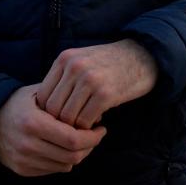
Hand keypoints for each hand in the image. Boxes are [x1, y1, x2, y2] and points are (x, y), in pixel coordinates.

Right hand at [0, 83, 106, 175]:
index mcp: (33, 122)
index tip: (101, 128)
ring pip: (66, 165)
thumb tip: (94, 110)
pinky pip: (54, 170)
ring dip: (78, 154)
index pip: (73, 139)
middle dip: (90, 146)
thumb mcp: (37, 93)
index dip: (92, 137)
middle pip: (73, 155)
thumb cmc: (18, 104)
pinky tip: (63, 148)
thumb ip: (64, 99)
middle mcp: (27, 144)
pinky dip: (63, 161)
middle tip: (95, 136)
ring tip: (80, 141)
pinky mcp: (22, 170)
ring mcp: (24, 160)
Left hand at [34, 40, 158, 128]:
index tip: (59, 118)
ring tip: (84, 125)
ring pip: (68, 117)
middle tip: (71, 127)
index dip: (47, 112)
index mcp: (64, 59)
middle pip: (53, 108)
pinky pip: (86, 120)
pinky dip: (89, 127)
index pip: (42, 94)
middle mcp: (74, 67)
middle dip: (60, 123)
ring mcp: (89, 80)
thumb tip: (45, 109)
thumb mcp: (81, 60)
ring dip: (75, 127)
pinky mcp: (105, 94)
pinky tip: (97, 123)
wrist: (143, 56)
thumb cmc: (108, 63)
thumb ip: (63, 78)